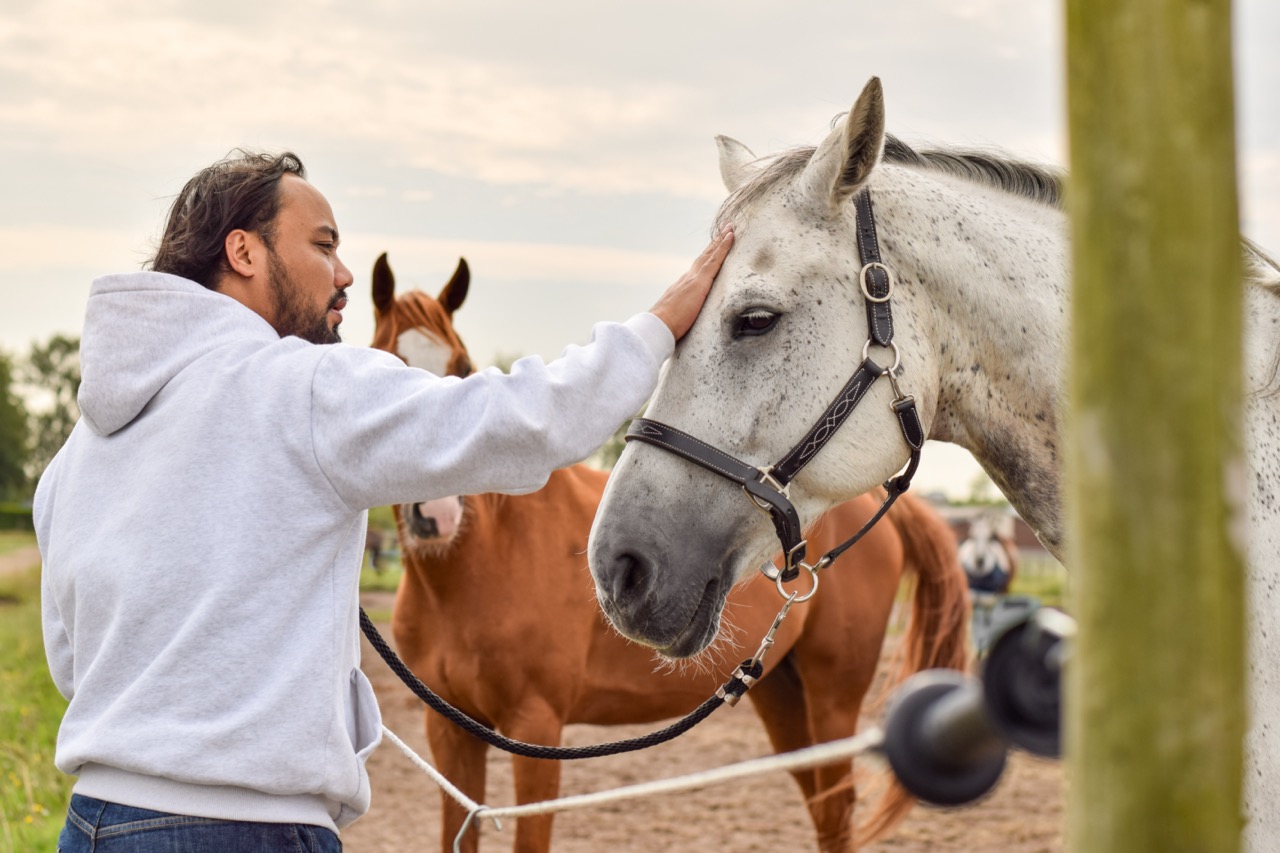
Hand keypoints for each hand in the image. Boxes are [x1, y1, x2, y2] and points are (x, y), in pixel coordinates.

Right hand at [649, 224, 734, 340]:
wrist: (658, 326)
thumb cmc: (665, 328)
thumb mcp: (678, 320)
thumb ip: (683, 316)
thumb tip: (687, 324)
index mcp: (683, 288)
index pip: (698, 270)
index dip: (707, 258)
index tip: (713, 248)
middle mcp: (687, 278)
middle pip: (704, 257)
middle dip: (714, 244)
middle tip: (724, 230)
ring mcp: (694, 278)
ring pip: (710, 254)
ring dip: (721, 240)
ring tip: (730, 229)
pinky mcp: (700, 281)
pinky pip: (715, 260)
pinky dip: (723, 247)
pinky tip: (730, 237)